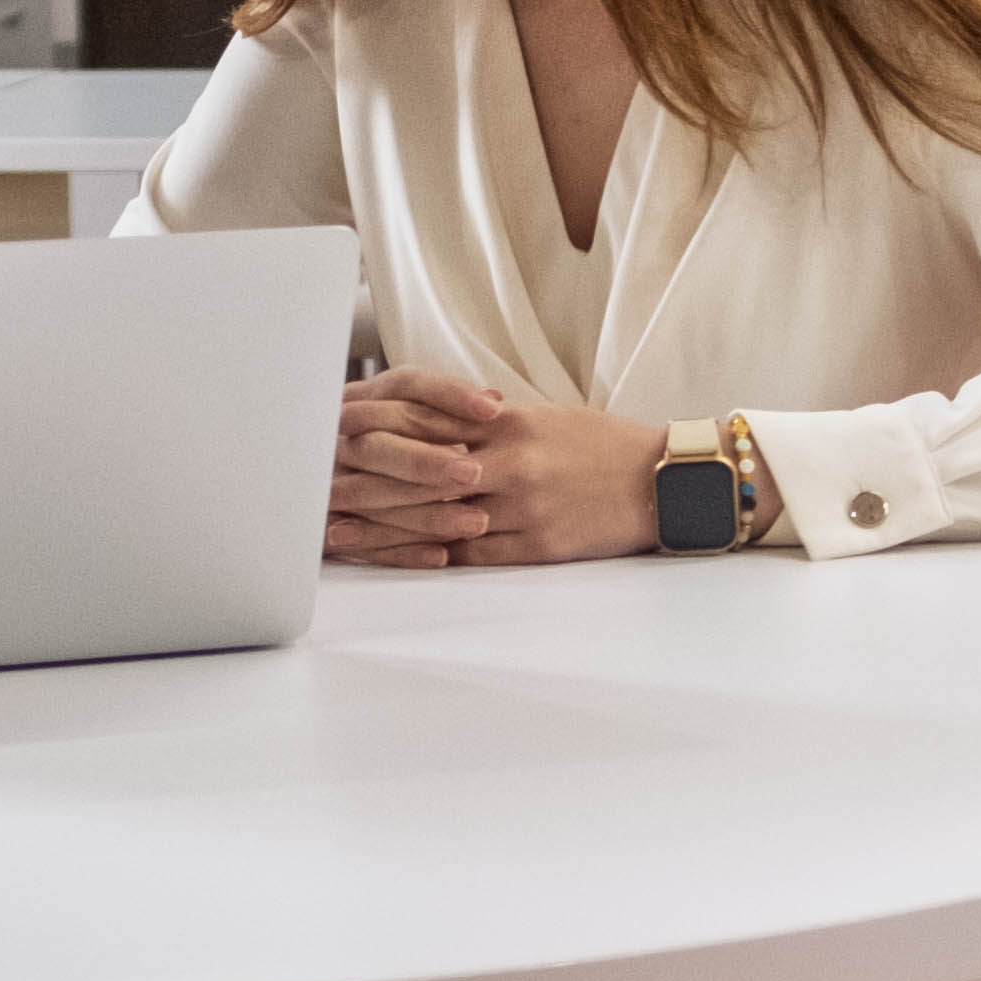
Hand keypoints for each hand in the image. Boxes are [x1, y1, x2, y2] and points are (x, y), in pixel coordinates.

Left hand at [324, 369, 672, 571]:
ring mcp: (520, 508)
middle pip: (419, 477)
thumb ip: (487, 422)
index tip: (333, 444)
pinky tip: (395, 562)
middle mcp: (508, 463)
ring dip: (381, 530)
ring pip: (436, 521)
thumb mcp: (543, 418)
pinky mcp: (536, 546)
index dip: (375, 439)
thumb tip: (435, 424)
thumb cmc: (603, 446)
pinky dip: (429, 559)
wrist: (664, 481)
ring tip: (338, 536)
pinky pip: (470, 557)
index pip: (426, 428)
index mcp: (507, 423)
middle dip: (362, 487)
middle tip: (316, 494)